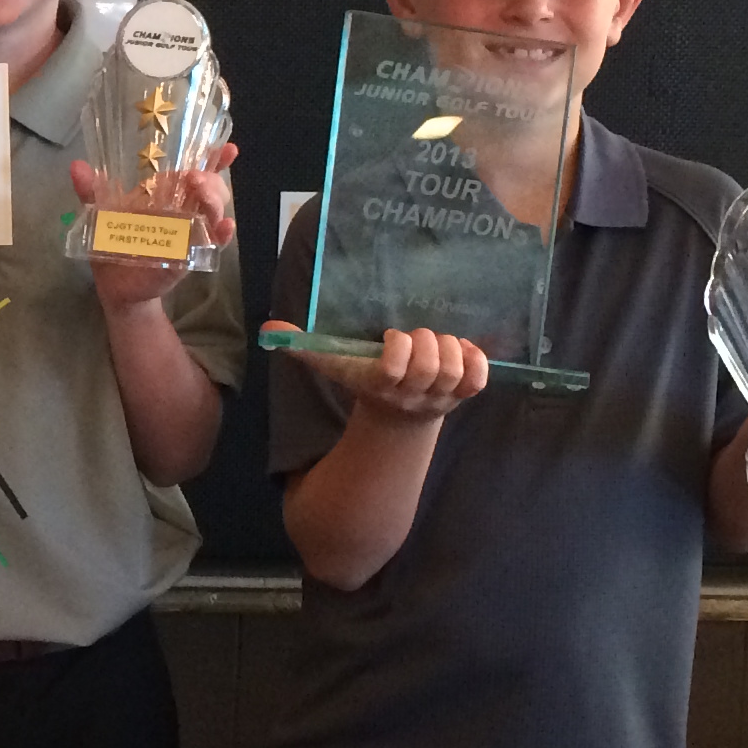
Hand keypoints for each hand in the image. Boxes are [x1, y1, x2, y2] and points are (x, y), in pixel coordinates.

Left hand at [74, 141, 238, 312]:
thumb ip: (91, 192)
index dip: (212, 158)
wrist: (114, 286)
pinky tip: (224, 227)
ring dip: (215, 201)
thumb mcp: (99, 215)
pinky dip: (223, 234)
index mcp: (165, 194)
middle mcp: (184, 209)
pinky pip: (214, 243)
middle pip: (210, 187)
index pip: (194, 170)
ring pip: (216, 211)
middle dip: (210, 179)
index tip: (227, 147)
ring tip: (202, 195)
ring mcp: (190, 232)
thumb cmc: (111, 245)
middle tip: (193, 178)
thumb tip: (76, 166)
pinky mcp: (191, 255)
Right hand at [266, 319, 488, 423]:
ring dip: (449, 347)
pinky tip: (462, 349)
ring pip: (455, 369)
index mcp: (381, 386)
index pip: (395, 367)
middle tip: (415, 337)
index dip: (398, 347)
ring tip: (437, 342)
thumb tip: (269, 328)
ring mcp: (441, 398)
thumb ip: (304, 347)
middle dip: (425, 341)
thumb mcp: (334, 366)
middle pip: (430, 366)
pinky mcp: (464, 396)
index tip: (390, 337)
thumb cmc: (366, 382)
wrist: (397, 420)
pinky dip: (475, 359)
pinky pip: (479, 378)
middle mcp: (412, 395)